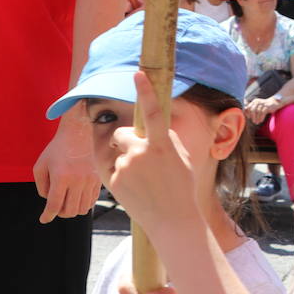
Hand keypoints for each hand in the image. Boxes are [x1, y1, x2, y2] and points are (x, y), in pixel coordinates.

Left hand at [33, 110, 101, 223]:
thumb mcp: (40, 167)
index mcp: (61, 177)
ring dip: (72, 210)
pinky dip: (83, 205)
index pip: (55, 205)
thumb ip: (41, 187)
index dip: (47, 216)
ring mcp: (90, 181)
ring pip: (82, 209)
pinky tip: (76, 198)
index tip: (44, 219)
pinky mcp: (97, 180)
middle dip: (60, 213)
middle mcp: (77, 181)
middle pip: (69, 210)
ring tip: (66, 203)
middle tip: (55, 207)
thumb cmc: (55, 150)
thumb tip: (50, 201)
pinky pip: (92, 201)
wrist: (77, 135)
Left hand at [103, 72, 203, 229]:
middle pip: (121, 133)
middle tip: (138, 156)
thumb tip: (153, 131)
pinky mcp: (114, 180)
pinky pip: (111, 168)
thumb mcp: (182, 159)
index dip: (145, 91)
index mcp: (163, 144)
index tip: (138, 73)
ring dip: (124, 159)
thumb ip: (165, 141)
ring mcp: (126, 167)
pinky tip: (134, 187)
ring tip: (142, 179)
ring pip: (116, 152)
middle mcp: (142, 152)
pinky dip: (119, 174)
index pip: (153, 111)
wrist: (173, 220)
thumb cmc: (181, 188)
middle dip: (125, 139)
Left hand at [245, 96, 277, 124]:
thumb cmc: (264, 106)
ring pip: (257, 112)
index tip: (249, 118)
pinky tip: (261, 121)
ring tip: (257, 122)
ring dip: (257, 118)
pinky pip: (262, 113)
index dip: (248, 113)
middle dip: (252, 116)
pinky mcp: (267, 106)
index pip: (248, 107)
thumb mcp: (258, 106)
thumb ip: (251, 108)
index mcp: (254, 101)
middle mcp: (258, 101)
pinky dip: (261, 118)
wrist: (274, 102)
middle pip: (252, 109)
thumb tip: (245, 110)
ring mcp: (262, 103)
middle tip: (253, 121)